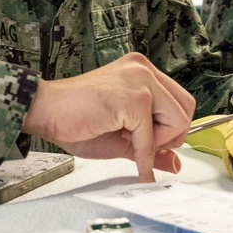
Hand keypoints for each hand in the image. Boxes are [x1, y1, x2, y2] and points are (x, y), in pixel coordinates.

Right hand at [21, 52, 194, 182]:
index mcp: (141, 71)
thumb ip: (152, 147)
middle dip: (171, 135)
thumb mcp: (122, 137)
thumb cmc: (75, 118)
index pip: (180, 101)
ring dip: (157, 142)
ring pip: (178, 119)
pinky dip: (144, 155)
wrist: (45, 111)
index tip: (151, 144)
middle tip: (143, 144)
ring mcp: (140, 79)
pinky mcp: (134, 97)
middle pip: (186, 108)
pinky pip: (152, 136)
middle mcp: (144, 69)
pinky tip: (133, 160)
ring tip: (128, 140)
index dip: (171, 129)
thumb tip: (175, 163)